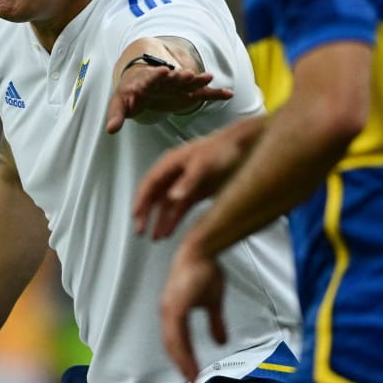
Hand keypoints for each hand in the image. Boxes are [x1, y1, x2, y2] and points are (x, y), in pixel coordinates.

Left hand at [105, 63, 233, 133]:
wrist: (140, 87)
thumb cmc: (129, 96)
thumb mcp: (120, 104)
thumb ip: (117, 116)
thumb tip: (111, 130)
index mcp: (146, 81)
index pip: (152, 77)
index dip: (158, 75)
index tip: (165, 71)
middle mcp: (164, 81)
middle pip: (172, 77)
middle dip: (179, 76)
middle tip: (188, 74)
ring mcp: (177, 86)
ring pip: (189, 82)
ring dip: (198, 80)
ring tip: (209, 77)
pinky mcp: (187, 94)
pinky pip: (202, 94)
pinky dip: (215, 94)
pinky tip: (228, 94)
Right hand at [132, 118, 262, 237]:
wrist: (246, 145)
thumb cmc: (224, 149)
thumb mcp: (205, 164)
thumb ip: (189, 181)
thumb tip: (172, 197)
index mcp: (172, 162)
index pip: (150, 183)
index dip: (141, 200)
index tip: (136, 216)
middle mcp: (175, 173)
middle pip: (155, 195)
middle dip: (146, 213)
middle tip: (141, 231)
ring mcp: (186, 183)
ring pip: (166, 204)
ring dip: (160, 220)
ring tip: (155, 237)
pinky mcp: (197, 191)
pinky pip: (180, 208)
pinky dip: (173, 219)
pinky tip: (170, 231)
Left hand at [161, 242, 226, 382]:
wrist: (202, 251)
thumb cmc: (205, 271)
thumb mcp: (213, 302)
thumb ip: (215, 323)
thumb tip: (221, 341)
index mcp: (173, 312)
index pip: (176, 341)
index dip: (183, 358)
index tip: (192, 374)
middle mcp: (167, 312)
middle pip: (171, 346)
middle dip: (182, 365)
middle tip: (192, 382)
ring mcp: (169, 310)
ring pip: (173, 344)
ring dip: (182, 362)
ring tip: (192, 377)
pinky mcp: (175, 307)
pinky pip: (177, 335)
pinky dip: (183, 351)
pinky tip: (190, 361)